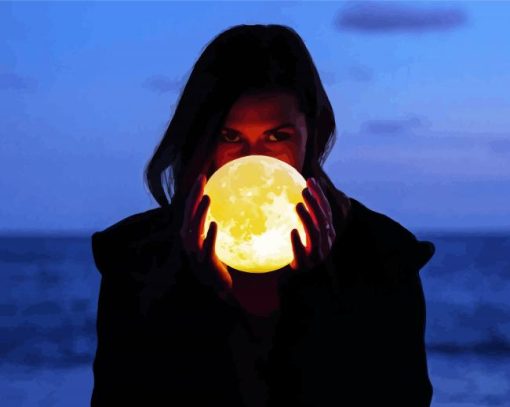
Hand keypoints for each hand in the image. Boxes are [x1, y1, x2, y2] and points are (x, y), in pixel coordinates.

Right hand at [180, 174, 232, 298]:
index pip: (189, 210)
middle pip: (188, 215)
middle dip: (194, 197)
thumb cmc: (213, 262)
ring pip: (195, 230)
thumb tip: (218, 206)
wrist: (216, 287)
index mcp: (189, 235)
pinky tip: (214, 224)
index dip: (194, 193)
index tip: (201, 176)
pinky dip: (209, 236)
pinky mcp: (205, 263)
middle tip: (202, 180)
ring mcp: (195, 253)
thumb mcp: (210, 241)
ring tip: (207, 198)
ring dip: (200, 213)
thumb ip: (209, 225)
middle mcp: (189, 242)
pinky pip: (207, 248)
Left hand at [290, 177, 341, 270]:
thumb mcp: (304, 231)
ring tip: (297, 206)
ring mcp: (316, 255)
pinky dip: (298, 242)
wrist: (297, 278)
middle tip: (303, 190)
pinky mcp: (305, 266)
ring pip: (315, 234)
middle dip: (314, 203)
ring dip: (307, 219)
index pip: (326, 210)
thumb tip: (296, 189)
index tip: (310, 180)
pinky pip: (301, 253)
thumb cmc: (300, 250)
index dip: (319, 195)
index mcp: (327, 233)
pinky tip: (292, 231)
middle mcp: (325, 243)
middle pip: (322, 220)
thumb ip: (304, 215)